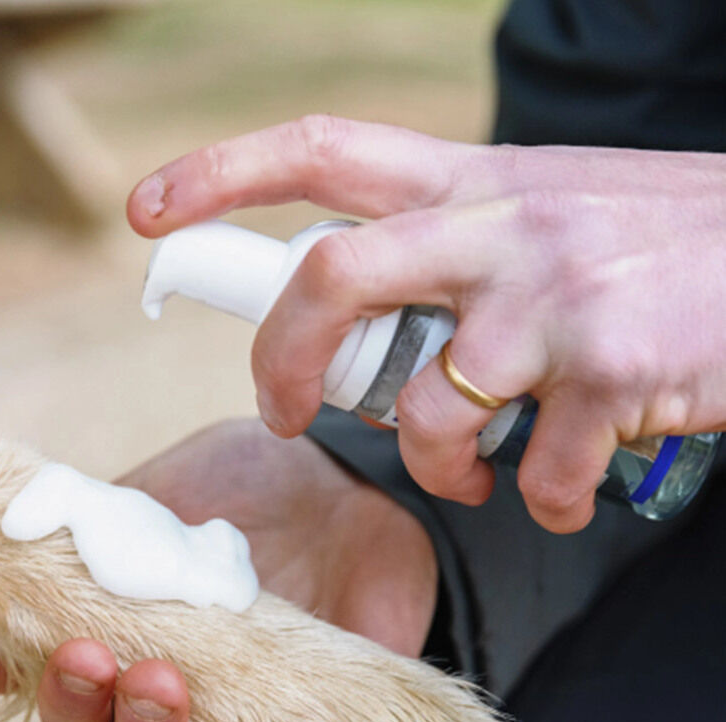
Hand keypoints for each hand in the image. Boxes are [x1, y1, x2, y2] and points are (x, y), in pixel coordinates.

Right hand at [0, 419, 437, 721]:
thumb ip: (93, 539)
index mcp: (137, 652)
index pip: (82, 708)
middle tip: (154, 680)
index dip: (67, 697)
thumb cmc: (242, 480)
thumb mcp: (165, 492)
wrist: (346, 475)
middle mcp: (193, 702)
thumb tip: (10, 595)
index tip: (78, 653)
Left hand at [126, 115, 725, 532]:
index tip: (144, 210)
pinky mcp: (610, 374)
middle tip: (285, 417)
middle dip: (282, 361)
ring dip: (432, 466)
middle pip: (331, 279)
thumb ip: (447, 250)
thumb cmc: (648, 241)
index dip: (220, 174)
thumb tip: (365, 318)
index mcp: (470, 182)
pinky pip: (537, 474)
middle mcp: (499, 228)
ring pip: (425, 409)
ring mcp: (553, 301)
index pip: (319, 149)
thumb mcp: (536, 211)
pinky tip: (560, 490)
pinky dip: (539, 501)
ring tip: (467, 473)